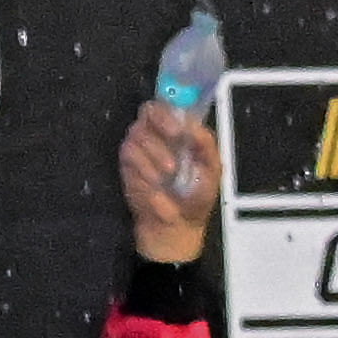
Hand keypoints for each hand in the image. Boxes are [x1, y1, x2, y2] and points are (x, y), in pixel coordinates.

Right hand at [117, 99, 220, 263]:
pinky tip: (154, 181)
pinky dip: (143, 165)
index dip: (173, 108)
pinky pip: (128, 153)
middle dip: (162, 122)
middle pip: (149, 110)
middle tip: (175, 136)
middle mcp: (158, 137)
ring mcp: (139, 150)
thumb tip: (192, 124)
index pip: (170, 105)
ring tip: (169, 174)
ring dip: (156, 152)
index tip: (181, 123)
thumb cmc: (196, 200)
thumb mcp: (212, 172)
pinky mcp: (125, 166)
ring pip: (138, 133)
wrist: (175, 231)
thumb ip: (206, 144)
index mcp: (180, 134)